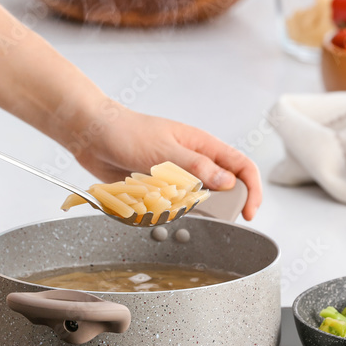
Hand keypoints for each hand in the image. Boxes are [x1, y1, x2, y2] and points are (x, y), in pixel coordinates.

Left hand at [69, 106, 261, 219]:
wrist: (93, 135)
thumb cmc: (127, 132)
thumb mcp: (164, 149)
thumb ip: (196, 166)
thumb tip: (228, 181)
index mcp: (202, 146)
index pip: (241, 167)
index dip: (252, 189)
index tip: (249, 212)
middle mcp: (192, 162)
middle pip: (221, 190)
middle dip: (216, 206)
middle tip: (201, 214)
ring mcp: (175, 177)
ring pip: (194, 202)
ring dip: (183, 209)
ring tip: (164, 204)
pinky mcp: (157, 189)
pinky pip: (170, 207)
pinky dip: (163, 211)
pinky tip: (149, 205)